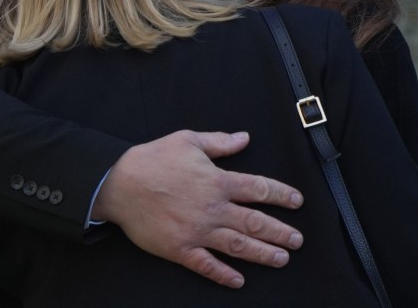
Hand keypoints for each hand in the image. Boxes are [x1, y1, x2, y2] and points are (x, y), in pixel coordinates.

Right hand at [92, 130, 303, 288]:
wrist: (119, 184)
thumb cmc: (153, 159)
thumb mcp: (188, 140)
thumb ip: (219, 142)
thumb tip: (244, 138)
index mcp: (217, 181)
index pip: (259, 189)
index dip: (281, 195)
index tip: (297, 201)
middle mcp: (213, 209)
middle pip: (255, 222)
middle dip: (280, 232)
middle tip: (298, 240)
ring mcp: (198, 232)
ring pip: (238, 246)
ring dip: (263, 254)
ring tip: (282, 259)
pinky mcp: (180, 249)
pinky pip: (207, 265)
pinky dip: (224, 275)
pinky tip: (239, 281)